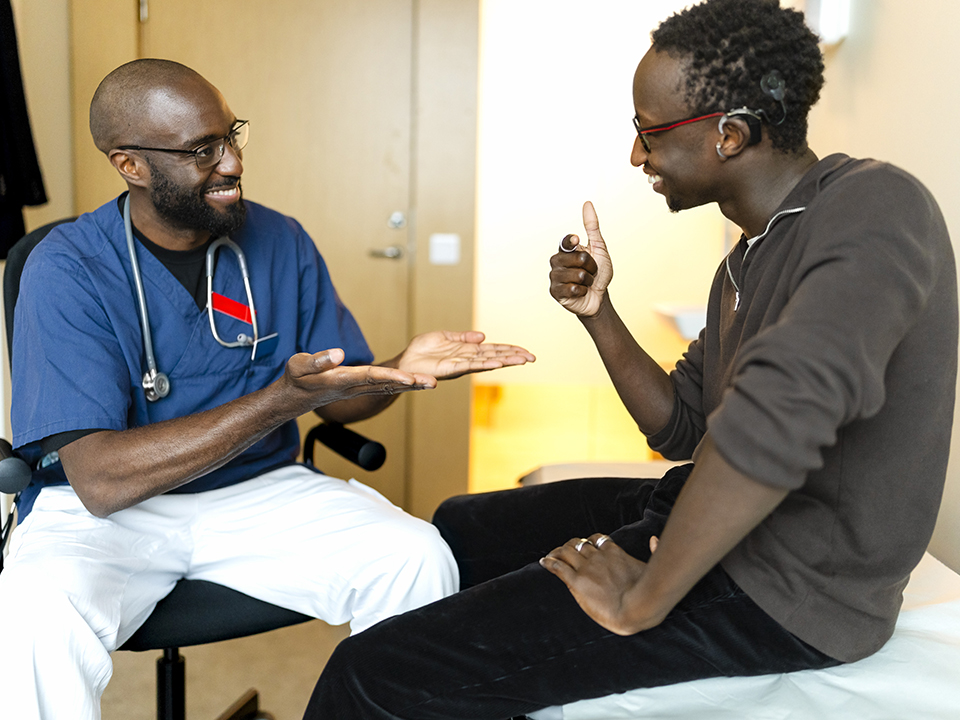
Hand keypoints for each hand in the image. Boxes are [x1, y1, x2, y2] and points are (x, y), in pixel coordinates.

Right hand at [283, 348, 436, 411]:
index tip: (409, 378)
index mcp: (342, 380)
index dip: (391, 377)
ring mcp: (359, 389)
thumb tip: (339, 354)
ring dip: (412, 386)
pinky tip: (418, 383)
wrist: (296, 397)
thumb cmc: (297, 379)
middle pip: (388, 384)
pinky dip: (403, 384)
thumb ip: (318, 361)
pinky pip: (386, 386)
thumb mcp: (299, 366)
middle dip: (411, 384)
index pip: (370, 377)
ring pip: (390, 387)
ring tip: (434, 383)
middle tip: (433, 382)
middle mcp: (355, 387)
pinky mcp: (361, 387)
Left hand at [396, 330, 534, 379]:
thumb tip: (482, 336)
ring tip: (521, 360)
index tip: (526, 352)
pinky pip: (471, 365)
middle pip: (495, 356)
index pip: (493, 349)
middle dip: (513, 357)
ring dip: (504, 361)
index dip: (509, 350)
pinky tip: (497, 363)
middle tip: (532, 357)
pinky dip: (484, 364)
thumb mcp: (444, 337)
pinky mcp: (450, 368)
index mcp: (467, 350)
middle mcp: (467, 358)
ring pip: (487, 362)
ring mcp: (460, 364)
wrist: (404, 361)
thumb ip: (463, 337)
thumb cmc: (422, 350)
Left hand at [539, 533, 664, 635]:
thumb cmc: (648, 591)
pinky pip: (558, 567)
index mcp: (614, 552)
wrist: (637, 607)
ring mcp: (586, 568)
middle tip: (564, 550)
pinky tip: (544, 562)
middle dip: (570, 545)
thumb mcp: (652, 566)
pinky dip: (550, 562)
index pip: (597, 539)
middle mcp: (598, 557)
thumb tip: (655, 539)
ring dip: (557, 552)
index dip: (589, 541)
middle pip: (578, 544)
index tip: (585, 544)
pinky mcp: (577, 582)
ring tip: (551, 555)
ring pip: (566, 552)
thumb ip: (654, 551)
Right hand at [549, 201, 612, 316]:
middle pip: (577, 259)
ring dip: (588, 280)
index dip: (571, 241)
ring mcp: (554, 277)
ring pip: (577, 275)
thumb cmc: (599, 274)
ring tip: (586, 283)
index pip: (565, 242)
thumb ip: (592, 227)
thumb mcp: (599, 249)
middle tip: (591, 272)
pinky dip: (582, 291)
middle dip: (591, 267)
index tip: (576, 239)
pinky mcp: (555, 292)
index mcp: (566, 250)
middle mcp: (557, 262)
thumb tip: (587, 203)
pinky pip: (572, 289)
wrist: (599, 297)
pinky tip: (580, 292)